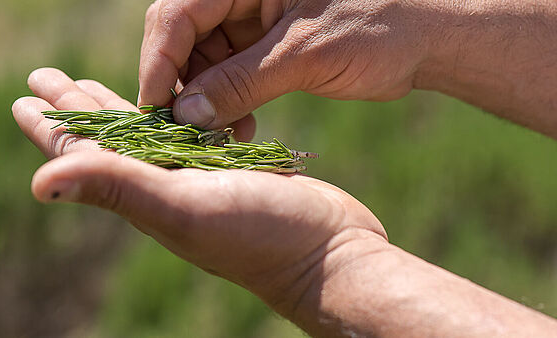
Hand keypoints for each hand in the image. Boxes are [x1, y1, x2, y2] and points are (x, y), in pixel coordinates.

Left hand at [13, 68, 387, 317]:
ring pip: (148, 135)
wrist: (329, 252)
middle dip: (78, 106)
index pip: (86, 154)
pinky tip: (170, 109)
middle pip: (109, 139)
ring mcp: (201, 180)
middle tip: (47, 77)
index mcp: (147, 194)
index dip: (52, 125)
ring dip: (119, 109)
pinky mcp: (234, 172)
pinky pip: (191, 137)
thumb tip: (38, 182)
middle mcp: (167, 187)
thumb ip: (119, 188)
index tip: (25, 96)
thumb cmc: (262, 236)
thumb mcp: (184, 208)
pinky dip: (173, 116)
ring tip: (95, 87)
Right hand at [139, 0, 426, 129]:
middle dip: (185, 88)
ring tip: (222, 138)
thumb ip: (240, 83)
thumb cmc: (379, 25)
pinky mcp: (265, 46)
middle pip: (184, 39)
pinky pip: (229, 75)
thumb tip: (185, 116)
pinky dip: (229, 104)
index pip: (176, 14)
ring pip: (204, 62)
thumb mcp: (304, 54)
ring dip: (208, 103)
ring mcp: (252, 20)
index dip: (160, 63)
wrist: (428, 36)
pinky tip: (240, 130)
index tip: (155, 111)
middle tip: (189, 134)